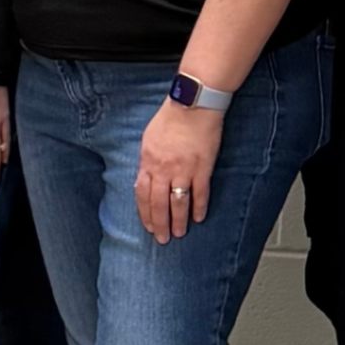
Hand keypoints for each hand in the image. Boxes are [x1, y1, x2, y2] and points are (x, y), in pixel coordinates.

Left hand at [136, 99, 221, 240]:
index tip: (148, 226)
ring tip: (179, 234)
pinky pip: (200, 193)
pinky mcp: (202, 168)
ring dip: (178, 221)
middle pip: (158, 203)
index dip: (145, 213)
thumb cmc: (171, 118)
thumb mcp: (149, 139)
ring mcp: (183, 170)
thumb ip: (148, 161)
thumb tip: (146, 178)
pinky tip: (199, 218)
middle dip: (160, 224)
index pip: (142, 194)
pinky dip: (199, 207)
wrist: (192, 105)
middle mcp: (163, 169)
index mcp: (148, 162)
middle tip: (162, 239)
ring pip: (178, 203)